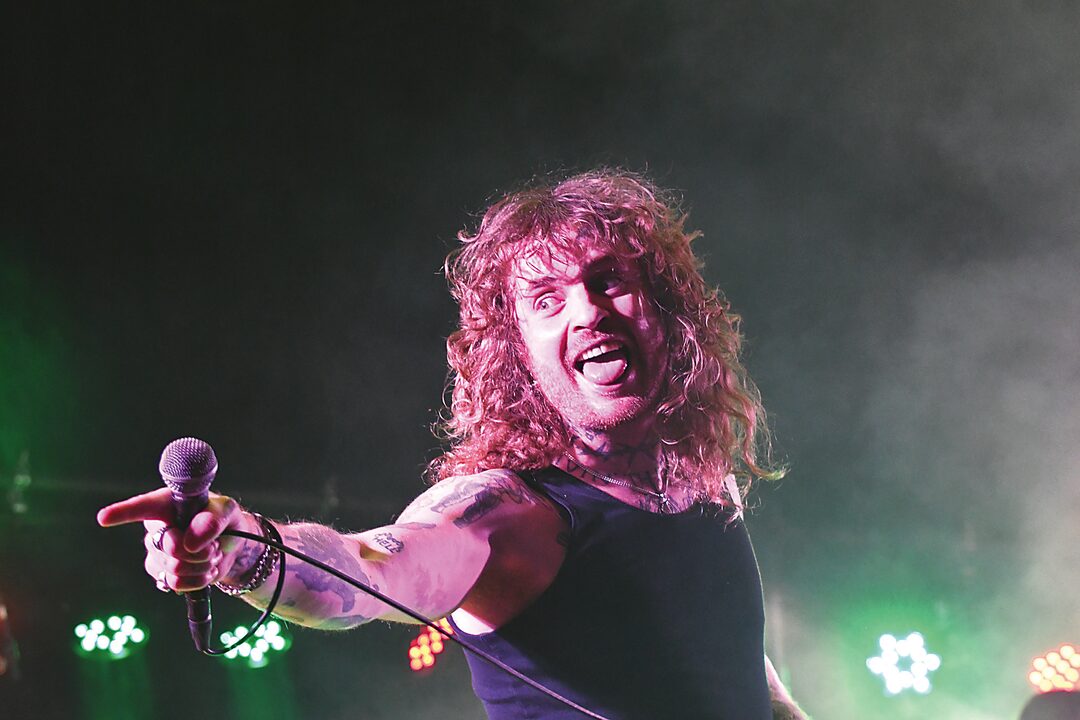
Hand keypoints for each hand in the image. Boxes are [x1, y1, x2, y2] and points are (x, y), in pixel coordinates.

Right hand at [97, 488, 249, 592]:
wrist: (231, 546)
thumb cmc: (223, 520)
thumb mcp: (226, 511)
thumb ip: (213, 519)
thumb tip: (192, 542)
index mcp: (166, 505)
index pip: (142, 508)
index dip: (122, 512)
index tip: (104, 518)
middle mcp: (155, 528)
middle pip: (170, 547)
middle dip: (199, 550)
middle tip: (213, 544)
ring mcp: (156, 553)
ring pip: (174, 568)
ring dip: (201, 565)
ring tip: (211, 554)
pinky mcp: (162, 574)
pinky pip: (176, 584)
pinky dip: (198, 579)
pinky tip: (204, 570)